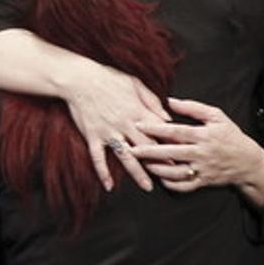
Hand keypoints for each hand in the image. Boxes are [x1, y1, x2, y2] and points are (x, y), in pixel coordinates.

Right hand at [64, 62, 168, 191]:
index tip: (183, 153)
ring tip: (147, 187)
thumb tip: (167, 117)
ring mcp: (108, 132)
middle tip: (175, 175)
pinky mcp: (93, 136)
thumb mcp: (135, 83)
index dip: (173, 142)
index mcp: (137, 111)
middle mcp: (125, 124)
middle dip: (162, 162)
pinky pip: (98, 158)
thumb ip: (152, 101)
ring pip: (126, 156)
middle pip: (147, 147)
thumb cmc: (108, 78)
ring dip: (138, 173)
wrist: (79, 79)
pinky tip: (108, 185)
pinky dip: (103, 172)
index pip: (160, 130)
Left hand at [130, 97, 263, 205]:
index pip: (176, 131)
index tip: (139, 125)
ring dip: (157, 169)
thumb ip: (193, 108)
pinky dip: (170, 184)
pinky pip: (184, 186)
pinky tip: (159, 178)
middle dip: (149, 151)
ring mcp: (202, 169)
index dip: (156, 128)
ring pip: (175, 172)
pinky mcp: (203, 182)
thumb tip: (169, 101)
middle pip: (171, 153)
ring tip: (143, 164)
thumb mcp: (217, 117)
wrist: (249, 162)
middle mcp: (201, 153)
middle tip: (131, 150)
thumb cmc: (230, 136)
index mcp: (204, 135)